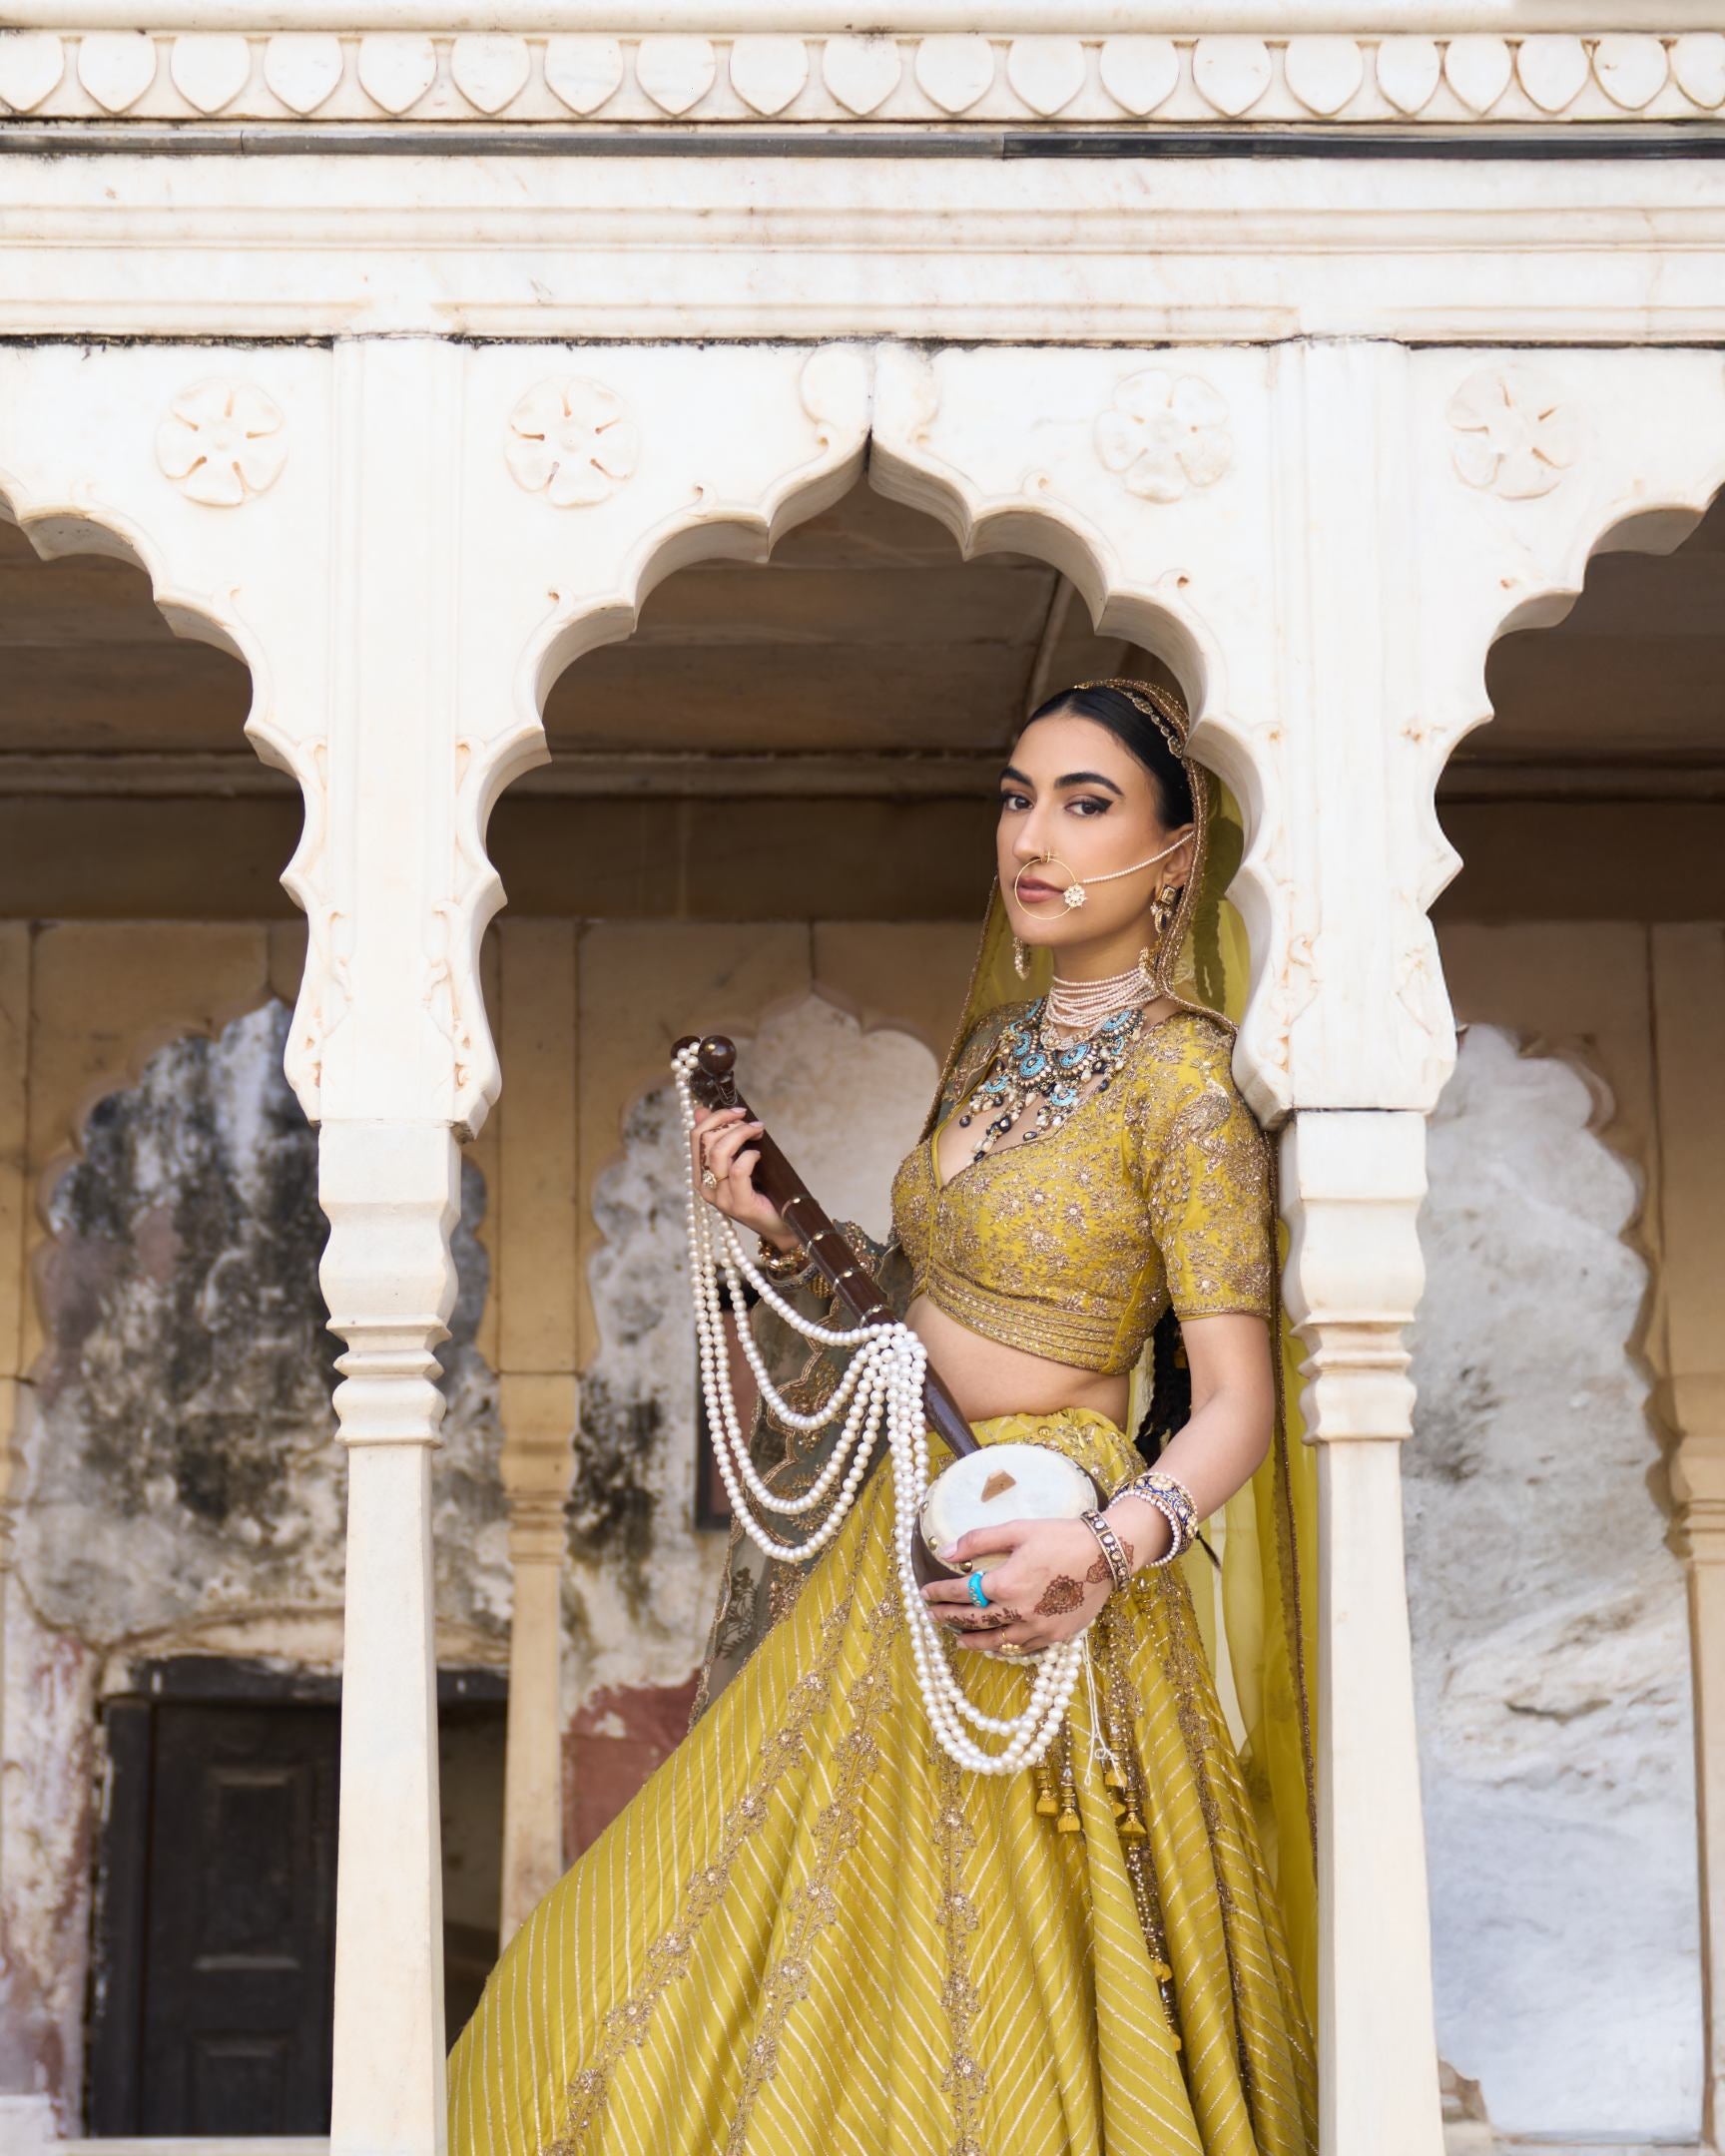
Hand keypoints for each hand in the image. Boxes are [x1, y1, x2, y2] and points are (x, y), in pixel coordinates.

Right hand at [690, 1104, 795, 1250]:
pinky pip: (738, 1171)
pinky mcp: (739, 1204)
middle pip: (706, 1140)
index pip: (695, 1136)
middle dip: (730, 1123)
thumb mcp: (740, 1160)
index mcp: (701, 1174)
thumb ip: (722, 1139)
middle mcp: (705, 1186)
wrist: (782, 1226)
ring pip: (719, 1152)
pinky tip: (758, 1155)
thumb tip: (700, 1110)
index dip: (716, 1117)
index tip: (738, 1111)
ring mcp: (720, 1197)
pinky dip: (749, 1156)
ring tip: (757, 1132)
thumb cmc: (763, 1191)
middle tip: (752, 1123)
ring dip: (741, 1134)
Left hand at [919, 1515, 1126, 1653]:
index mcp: (1006, 1583)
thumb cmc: (1061, 1536)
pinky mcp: (1056, 1636)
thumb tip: (945, 1551)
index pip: (962, 1594)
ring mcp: (1039, 1628)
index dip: (940, 1594)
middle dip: (948, 1618)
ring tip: (958, 1639)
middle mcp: (1019, 1611)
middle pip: (974, 1621)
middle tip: (932, 1616)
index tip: (926, 1593)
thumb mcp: (1018, 1529)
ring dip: (973, 1641)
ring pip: (997, 1642)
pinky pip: (1022, 1648)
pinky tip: (996, 1644)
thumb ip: (979, 1541)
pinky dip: (1004, 1647)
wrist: (1106, 1554)